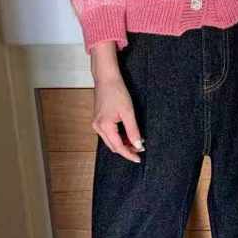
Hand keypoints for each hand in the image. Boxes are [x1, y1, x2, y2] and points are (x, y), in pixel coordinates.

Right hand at [90, 42, 144, 162]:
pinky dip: (118, 137)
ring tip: (136, 141)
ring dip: (123, 143)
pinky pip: (108, 134)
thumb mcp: (128, 112)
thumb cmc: (116, 91)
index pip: (118, 147)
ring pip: (111, 141)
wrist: (106, 78)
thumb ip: (133, 130)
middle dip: (126, 149)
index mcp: (104, 126)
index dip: (129, 154)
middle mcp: (98, 127)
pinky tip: (127, 134)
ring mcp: (96, 124)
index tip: (139, 158)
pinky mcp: (98, 120)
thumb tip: (138, 145)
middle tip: (140, 149)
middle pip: (113, 146)